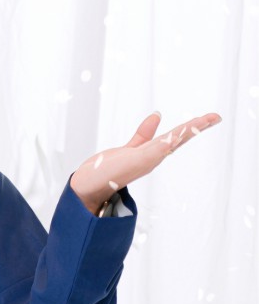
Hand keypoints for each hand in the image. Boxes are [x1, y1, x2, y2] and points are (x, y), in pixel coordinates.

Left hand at [69, 109, 221, 214]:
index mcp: (152, 153)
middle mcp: (152, 158)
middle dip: (197, 127)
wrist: (87, 188)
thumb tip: (157, 115)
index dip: (194, 127)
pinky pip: (156, 149)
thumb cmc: (106, 172)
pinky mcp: (137, 162)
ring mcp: (146, 160)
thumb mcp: (130, 147)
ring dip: (188, 131)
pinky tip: (179, 134)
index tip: (212, 117)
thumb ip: (144, 134)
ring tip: (206, 119)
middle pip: (178, 139)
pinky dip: (168, 142)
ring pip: (171, 142)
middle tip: (216, 116)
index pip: (176, 136)